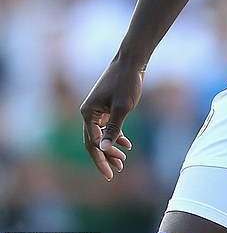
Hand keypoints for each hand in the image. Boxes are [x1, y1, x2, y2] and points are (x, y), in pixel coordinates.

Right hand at [79, 59, 143, 180]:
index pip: (91, 143)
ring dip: (111, 148)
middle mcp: (89, 112)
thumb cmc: (127, 82)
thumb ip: (113, 129)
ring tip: (123, 162)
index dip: (101, 159)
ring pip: (101, 135)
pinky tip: (127, 145)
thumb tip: (103, 149)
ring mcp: (98, 110)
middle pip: (94, 141)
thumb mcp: (122, 107)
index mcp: (88, 113)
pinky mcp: (107, 106)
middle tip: (118, 170)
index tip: (112, 172)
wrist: (132, 61)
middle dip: (105, 157)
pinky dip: (116, 136)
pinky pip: (108, 126)